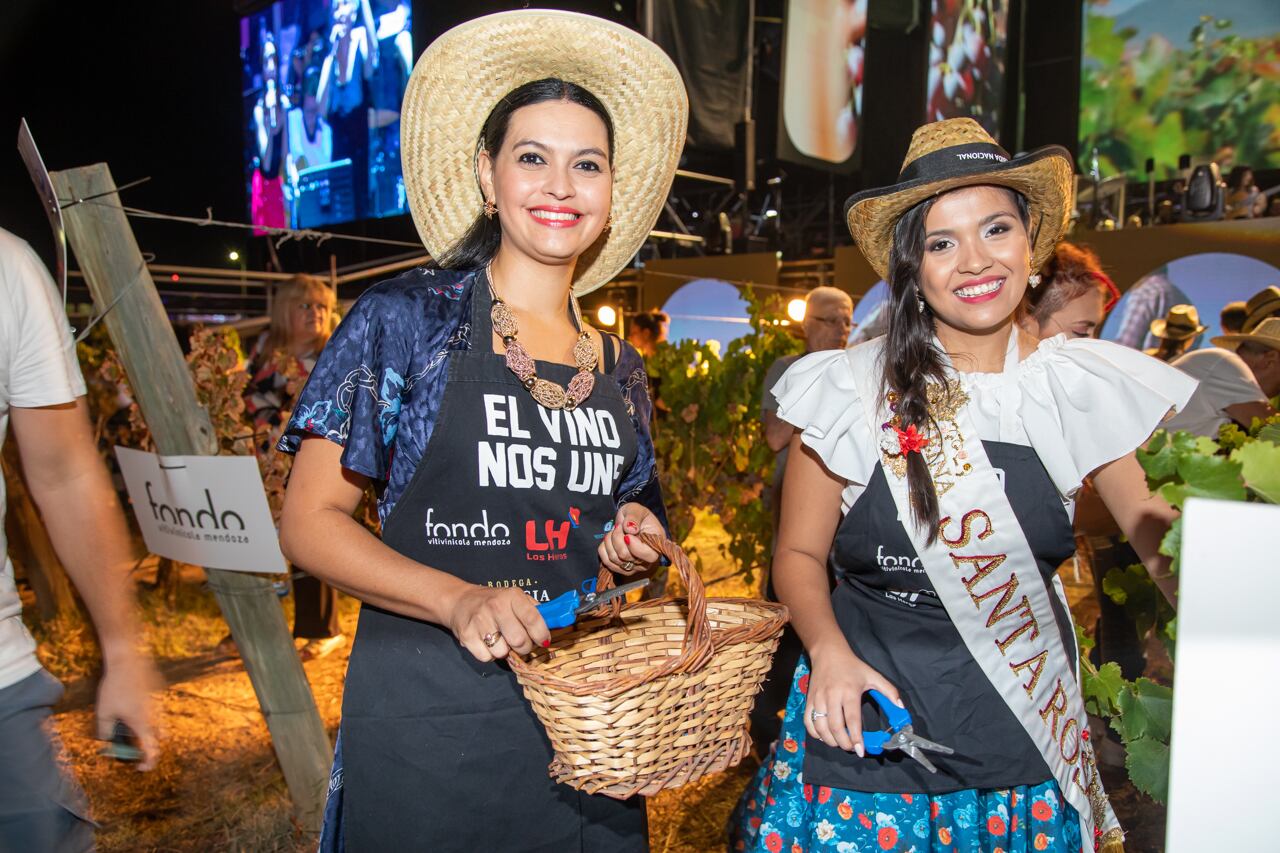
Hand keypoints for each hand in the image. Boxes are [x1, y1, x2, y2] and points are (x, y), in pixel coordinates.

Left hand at [96, 650, 161, 770]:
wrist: (127, 660)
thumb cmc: (114, 687)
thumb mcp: (103, 712)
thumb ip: (105, 732)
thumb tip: (106, 744)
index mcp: (142, 723)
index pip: (152, 750)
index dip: (148, 763)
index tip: (140, 768)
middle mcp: (154, 716)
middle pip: (160, 739)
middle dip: (150, 746)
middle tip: (135, 746)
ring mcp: (158, 704)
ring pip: (161, 725)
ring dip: (150, 731)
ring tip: (133, 728)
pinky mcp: (158, 694)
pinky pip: (158, 711)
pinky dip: (150, 717)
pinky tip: (133, 707)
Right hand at [445, 585, 549, 661]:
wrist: (461, 601)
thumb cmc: (495, 602)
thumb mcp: (516, 598)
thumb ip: (535, 611)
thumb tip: (557, 623)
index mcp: (512, 596)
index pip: (534, 620)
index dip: (542, 635)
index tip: (544, 641)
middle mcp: (496, 607)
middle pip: (519, 641)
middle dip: (523, 647)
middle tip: (520, 643)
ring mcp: (479, 621)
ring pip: (502, 652)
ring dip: (504, 651)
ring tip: (500, 639)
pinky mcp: (466, 635)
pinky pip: (486, 657)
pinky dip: (489, 655)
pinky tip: (486, 642)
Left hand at [598, 503, 662, 575]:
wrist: (630, 523)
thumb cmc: (637, 516)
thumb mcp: (637, 509)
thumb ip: (634, 517)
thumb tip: (629, 529)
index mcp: (656, 546)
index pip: (648, 556)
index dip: (634, 546)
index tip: (627, 534)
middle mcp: (647, 561)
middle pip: (625, 555)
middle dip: (617, 537)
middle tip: (619, 526)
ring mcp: (634, 567)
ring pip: (613, 558)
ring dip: (609, 541)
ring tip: (615, 531)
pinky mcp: (622, 569)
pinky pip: (606, 562)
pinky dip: (604, 548)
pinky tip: (609, 540)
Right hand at [805, 643, 901, 755]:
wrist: (828, 653)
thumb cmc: (852, 666)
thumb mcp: (873, 675)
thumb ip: (889, 691)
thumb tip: (900, 707)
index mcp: (849, 691)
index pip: (852, 719)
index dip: (856, 737)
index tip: (860, 750)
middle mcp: (832, 696)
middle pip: (835, 726)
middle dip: (844, 743)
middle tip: (851, 748)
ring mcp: (818, 699)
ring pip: (820, 726)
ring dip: (830, 740)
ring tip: (840, 743)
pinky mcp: (809, 700)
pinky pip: (808, 722)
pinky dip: (815, 733)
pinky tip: (825, 735)